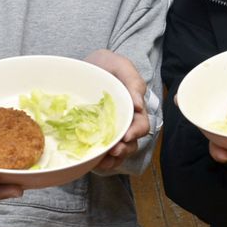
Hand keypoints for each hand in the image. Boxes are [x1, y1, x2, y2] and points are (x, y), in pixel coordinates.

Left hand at [85, 50, 149, 170]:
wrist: (84, 65)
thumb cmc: (107, 65)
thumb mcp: (121, 66)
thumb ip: (133, 82)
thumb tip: (140, 105)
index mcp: (133, 109)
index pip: (141, 126)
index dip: (136, 133)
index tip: (126, 136)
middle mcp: (123, 123)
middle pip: (130, 143)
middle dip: (123, 150)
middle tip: (113, 151)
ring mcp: (108, 131)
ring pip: (116, 152)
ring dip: (111, 160)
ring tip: (101, 161)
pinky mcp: (93, 136)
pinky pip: (98, 153)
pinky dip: (96, 160)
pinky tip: (90, 161)